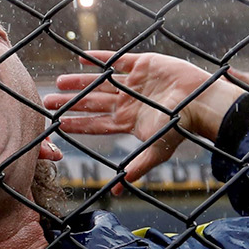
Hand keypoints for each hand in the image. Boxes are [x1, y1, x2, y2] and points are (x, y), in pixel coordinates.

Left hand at [42, 51, 243, 186]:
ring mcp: (133, 83)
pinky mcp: (142, 64)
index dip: (76, 124)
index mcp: (127, 121)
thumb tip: (117, 191)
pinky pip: (117, 60)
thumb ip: (137, 167)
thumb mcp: (157, 151)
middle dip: (70, 102)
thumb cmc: (181, 128)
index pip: (96, 124)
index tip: (57, 124)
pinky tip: (82, 58)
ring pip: (99, 82)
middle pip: (92, 103)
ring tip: (59, 81)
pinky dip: (100, 59)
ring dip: (79, 81)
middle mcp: (127, 102)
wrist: (202, 102)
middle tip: (47, 102)